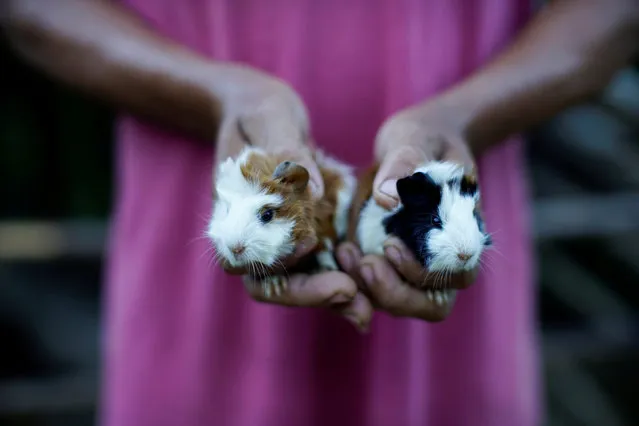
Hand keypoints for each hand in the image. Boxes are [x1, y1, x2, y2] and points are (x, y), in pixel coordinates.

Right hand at [213, 65, 372, 330]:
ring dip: (332, 297)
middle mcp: (254, 238)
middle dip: (310, 293)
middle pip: (274, 284)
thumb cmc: (258, 113)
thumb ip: (286, 154)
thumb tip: (312, 191)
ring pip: (302, 281)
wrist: (264, 113)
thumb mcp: (269, 121)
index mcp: (233, 216)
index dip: (275, 265)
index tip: (309, 247)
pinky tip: (373, 285)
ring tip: (367, 308)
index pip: (246, 260)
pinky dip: (346, 277)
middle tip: (350, 293)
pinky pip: (324, 265)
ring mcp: (282, 241)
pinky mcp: (308, 234)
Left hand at [345, 100, 479, 320]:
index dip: (422, 272)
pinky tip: (341, 252)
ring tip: (345, 254)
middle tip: (364, 264)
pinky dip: (358, 280)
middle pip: (429, 305)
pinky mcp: (391, 264)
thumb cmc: (424, 139)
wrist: (415, 142)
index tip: (391, 246)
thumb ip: (406, 164)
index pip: (454, 277)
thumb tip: (389, 195)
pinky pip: (376, 288)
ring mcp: (416, 266)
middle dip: (394, 293)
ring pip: (400, 303)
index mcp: (464, 234)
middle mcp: (444, 259)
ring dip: (371, 288)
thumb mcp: (416, 140)